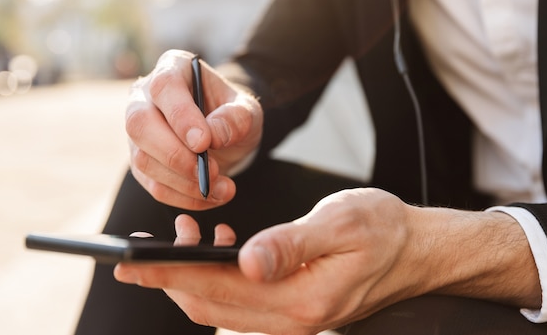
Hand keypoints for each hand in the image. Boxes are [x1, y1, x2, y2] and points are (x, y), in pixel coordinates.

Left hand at [115, 188, 540, 334]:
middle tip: (135, 253)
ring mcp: (291, 318)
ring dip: (192, 276)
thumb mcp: (340, 225)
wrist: (416, 251)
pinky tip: (219, 244)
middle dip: (168, 280)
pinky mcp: (292, 307)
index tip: (130, 262)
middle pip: (210, 308)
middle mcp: (291, 320)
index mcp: (300, 303)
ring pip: (222, 306)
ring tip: (179, 237)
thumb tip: (246, 261)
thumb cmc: (383, 230)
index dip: (169, 276)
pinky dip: (218, 276)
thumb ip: (292, 243)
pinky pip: (242, 300)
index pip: (216, 294)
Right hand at [126, 49, 262, 209]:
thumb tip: (214, 134)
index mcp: (172, 68)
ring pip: (143, 159)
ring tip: (222, 189)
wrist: (225, 134)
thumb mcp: (247, 110)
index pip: (165, 87)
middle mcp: (144, 96)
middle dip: (176, 155)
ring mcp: (138, 132)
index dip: (181, 116)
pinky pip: (153, 185)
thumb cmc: (232, 114)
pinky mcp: (141, 161)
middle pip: (139, 124)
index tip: (204, 142)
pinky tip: (211, 197)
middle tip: (211, 173)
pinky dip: (183, 197)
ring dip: (183, 182)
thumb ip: (237, 117)